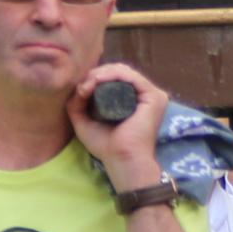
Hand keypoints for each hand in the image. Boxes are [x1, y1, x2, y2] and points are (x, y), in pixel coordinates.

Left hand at [72, 60, 170, 184]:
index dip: (95, 78)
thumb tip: (80, 85)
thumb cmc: (106, 145)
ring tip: (89, 83)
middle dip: (97, 74)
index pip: (113, 79)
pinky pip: (133, 77)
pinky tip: (99, 80)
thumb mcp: (84, 121)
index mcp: (132, 99)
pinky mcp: (155, 96)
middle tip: (83, 85)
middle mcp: (143, 95)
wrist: (121, 159)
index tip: (79, 88)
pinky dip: (113, 75)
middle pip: (118, 72)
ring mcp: (151, 95)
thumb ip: (77, 103)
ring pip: (124, 72)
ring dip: (103, 73)